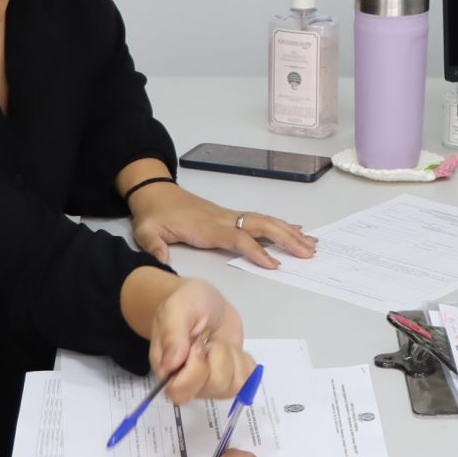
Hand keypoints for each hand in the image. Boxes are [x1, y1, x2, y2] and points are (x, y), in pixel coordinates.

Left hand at [129, 182, 316, 269]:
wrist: (154, 193)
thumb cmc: (153, 214)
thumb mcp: (146, 232)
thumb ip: (155, 246)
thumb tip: (162, 260)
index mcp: (206, 226)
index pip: (238, 237)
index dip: (256, 250)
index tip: (274, 264)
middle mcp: (222, 219)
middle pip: (260, 225)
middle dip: (286, 238)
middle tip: (308, 252)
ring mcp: (228, 216)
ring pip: (264, 221)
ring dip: (289, 232)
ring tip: (311, 244)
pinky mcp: (229, 216)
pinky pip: (259, 220)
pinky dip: (280, 225)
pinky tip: (295, 230)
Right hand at [146, 278, 253, 406]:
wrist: (205, 302)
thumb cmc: (187, 304)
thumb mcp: (176, 309)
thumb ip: (173, 335)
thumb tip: (170, 366)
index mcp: (168, 371)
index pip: (180, 392)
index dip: (195, 370)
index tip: (198, 344)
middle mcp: (189, 383)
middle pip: (215, 387)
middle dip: (219, 357)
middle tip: (208, 340)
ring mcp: (212, 384)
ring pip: (234, 384)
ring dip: (231, 356)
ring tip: (217, 342)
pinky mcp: (231, 379)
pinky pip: (248, 381)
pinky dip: (244, 360)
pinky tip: (230, 348)